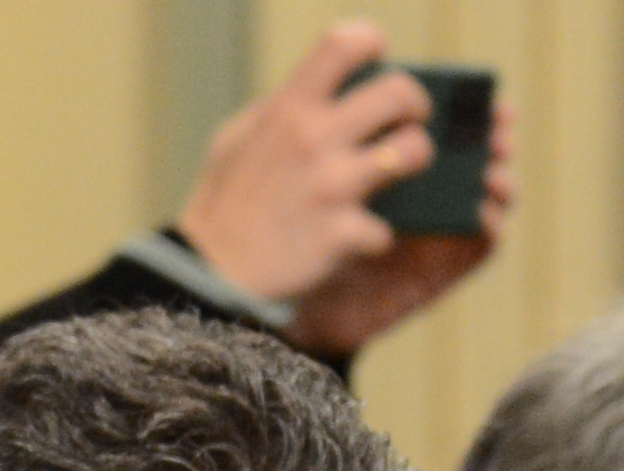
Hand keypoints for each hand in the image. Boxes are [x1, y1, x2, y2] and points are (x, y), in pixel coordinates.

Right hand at [170, 24, 509, 354]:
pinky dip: (370, 237)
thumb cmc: (223, 202)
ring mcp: (331, 187)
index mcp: (288, 109)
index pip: (342, 45)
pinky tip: (350, 238)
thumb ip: (278, 110)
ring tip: (395, 172)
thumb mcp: (234, 139)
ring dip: (412, 160)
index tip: (375, 61)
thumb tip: (322, 90)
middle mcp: (313, 140)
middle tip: (406, 120)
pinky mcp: (341, 234)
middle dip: (414, 105)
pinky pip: (384, 228)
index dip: (369, 44)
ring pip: (414, 151)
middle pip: (399, 92)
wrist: (209, 274)